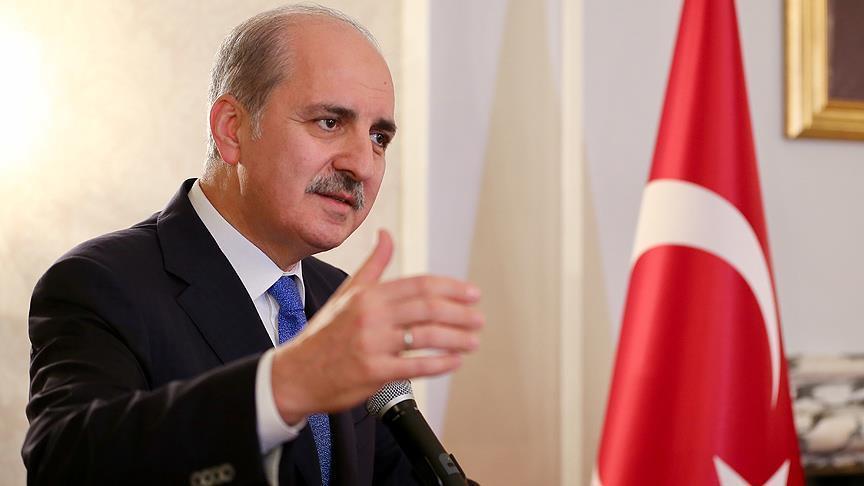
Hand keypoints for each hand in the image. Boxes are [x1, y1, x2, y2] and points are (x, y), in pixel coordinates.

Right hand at [270, 229, 483, 422]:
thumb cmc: (324, 334)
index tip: (472, 294)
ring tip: (472, 341)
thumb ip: (373, 265)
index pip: (419, 285)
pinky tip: (455, 361)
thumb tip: (386, 234)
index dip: (451, 288)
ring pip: (426, 337)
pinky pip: (415, 366)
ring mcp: (372, 345)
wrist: (295, 374)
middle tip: (479, 318)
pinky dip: (440, 363)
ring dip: (456, 338)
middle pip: (428, 308)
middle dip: (460, 313)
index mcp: (368, 295)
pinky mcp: (373, 372)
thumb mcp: (346, 294)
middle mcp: (371, 316)